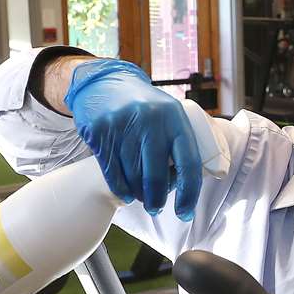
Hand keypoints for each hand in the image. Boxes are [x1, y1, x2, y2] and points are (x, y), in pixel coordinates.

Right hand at [67, 59, 201, 219]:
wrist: (104, 81)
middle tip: (156, 208)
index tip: (185, 212)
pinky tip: (126, 193)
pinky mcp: (100, 132)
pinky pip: (112, 173)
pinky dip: (121, 189)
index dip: (189, 193)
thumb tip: (193, 180)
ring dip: (139, 195)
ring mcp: (123, 125)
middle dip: (157, 200)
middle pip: (157, 177)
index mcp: (174, 117)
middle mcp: (150, 120)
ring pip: (133, 177)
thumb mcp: (168, 113)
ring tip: (141, 197)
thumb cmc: (144, 105)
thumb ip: (180, 140)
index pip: (188, 162)